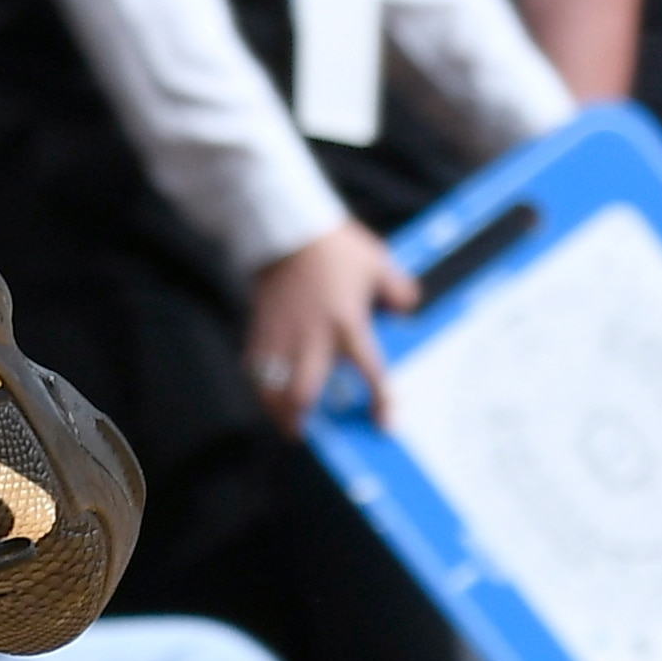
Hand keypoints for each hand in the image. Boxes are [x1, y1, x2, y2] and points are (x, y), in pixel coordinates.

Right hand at [244, 219, 414, 429]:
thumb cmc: (334, 247)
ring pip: (270, 387)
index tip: (383, 423)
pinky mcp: (260, 327)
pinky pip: (254, 366)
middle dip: (301, 420)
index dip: (380, 402)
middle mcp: (312, 338)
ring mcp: (282, 335)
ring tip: (284, 418)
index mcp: (347, 324)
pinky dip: (260, 383)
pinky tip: (266, 388)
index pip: (369, 372)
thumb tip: (407, 309)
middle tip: (305, 431)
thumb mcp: (378, 263)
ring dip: (276, 409)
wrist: (286, 229)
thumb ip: (399, 289)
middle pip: (301, 394)